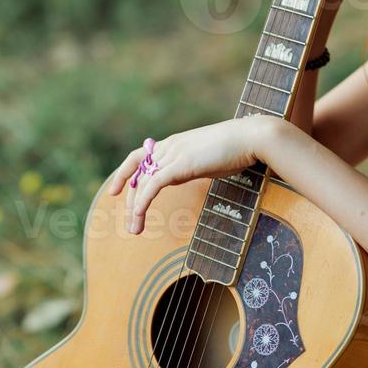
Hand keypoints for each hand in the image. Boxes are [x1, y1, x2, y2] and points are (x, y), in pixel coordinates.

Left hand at [104, 116, 283, 234]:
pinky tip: (138, 214)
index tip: (116, 191)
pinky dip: (143, 200)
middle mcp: (169, 147)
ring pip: (142, 182)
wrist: (251, 137)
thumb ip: (189, 165)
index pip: (139, 157)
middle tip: (129, 224)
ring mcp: (174, 154)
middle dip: (129, 200)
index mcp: (174, 144)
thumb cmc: (236, 148)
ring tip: (135, 230)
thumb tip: (182, 175)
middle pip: (137, 173)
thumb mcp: (205, 158)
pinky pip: (154, 184)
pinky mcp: (182, 164)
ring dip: (135, 209)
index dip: (124, 173)